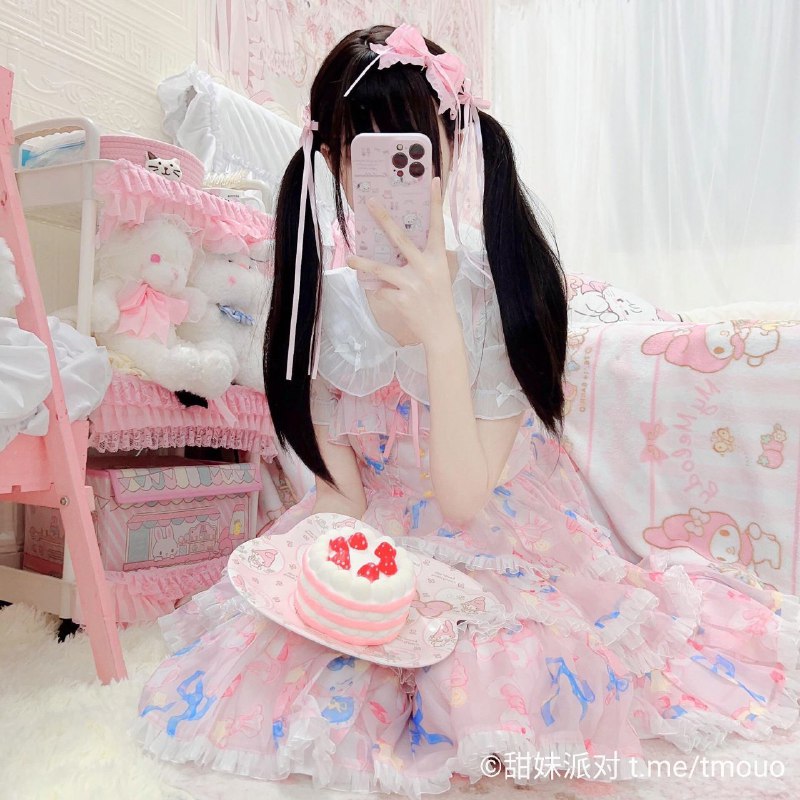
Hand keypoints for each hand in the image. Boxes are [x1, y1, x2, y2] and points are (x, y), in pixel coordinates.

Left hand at [346, 177, 459, 347]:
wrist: (442, 330)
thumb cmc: (439, 300)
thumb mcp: (438, 275)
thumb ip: (422, 260)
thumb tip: (397, 247)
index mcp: (437, 259)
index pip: (437, 226)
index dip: (435, 203)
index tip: (432, 180)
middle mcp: (425, 268)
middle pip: (400, 238)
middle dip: (384, 219)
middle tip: (370, 202)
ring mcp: (412, 284)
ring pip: (381, 268)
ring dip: (363, 263)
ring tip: (350, 258)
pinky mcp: (401, 299)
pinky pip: (382, 290)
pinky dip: (379, 291)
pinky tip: (382, 294)